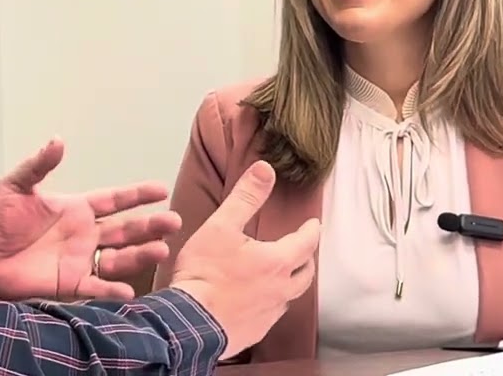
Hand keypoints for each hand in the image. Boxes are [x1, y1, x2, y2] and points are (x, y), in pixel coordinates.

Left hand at [0, 138, 180, 300]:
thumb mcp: (15, 186)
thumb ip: (38, 165)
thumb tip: (58, 140)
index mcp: (77, 209)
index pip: (114, 200)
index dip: (137, 195)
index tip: (162, 189)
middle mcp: (85, 234)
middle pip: (126, 230)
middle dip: (150, 226)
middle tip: (174, 222)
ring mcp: (80, 260)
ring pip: (119, 258)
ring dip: (140, 255)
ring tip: (162, 251)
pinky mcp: (70, 284)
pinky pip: (96, 286)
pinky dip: (113, 289)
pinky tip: (129, 291)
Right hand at [168, 160, 319, 358]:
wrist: (189, 322)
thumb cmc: (204, 273)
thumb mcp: (221, 225)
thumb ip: (245, 197)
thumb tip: (265, 170)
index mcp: (277, 262)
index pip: (307, 242)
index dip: (311, 230)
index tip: (313, 223)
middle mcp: (280, 289)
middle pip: (306, 273)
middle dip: (306, 259)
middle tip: (303, 249)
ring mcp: (269, 313)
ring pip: (291, 296)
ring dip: (291, 283)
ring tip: (283, 275)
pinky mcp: (255, 331)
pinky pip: (272, 314)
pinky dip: (272, 303)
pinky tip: (260, 300)